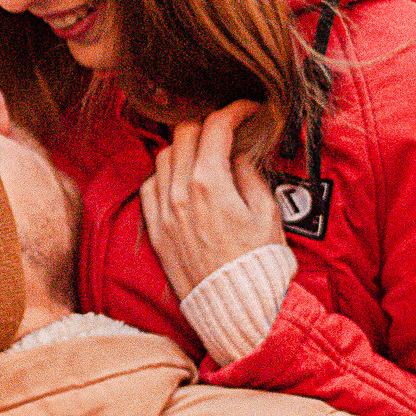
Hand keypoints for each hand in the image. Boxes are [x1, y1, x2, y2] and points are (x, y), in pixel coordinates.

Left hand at [140, 102, 284, 300]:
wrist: (237, 305)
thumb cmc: (259, 262)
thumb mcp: (267, 211)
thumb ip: (249, 174)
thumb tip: (239, 153)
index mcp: (210, 183)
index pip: (215, 127)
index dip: (234, 110)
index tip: (246, 110)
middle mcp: (179, 193)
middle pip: (184, 134)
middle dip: (208, 124)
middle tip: (226, 130)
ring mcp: (163, 212)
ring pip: (161, 156)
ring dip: (183, 148)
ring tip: (203, 153)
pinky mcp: (155, 231)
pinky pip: (148, 187)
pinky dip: (162, 176)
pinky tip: (180, 181)